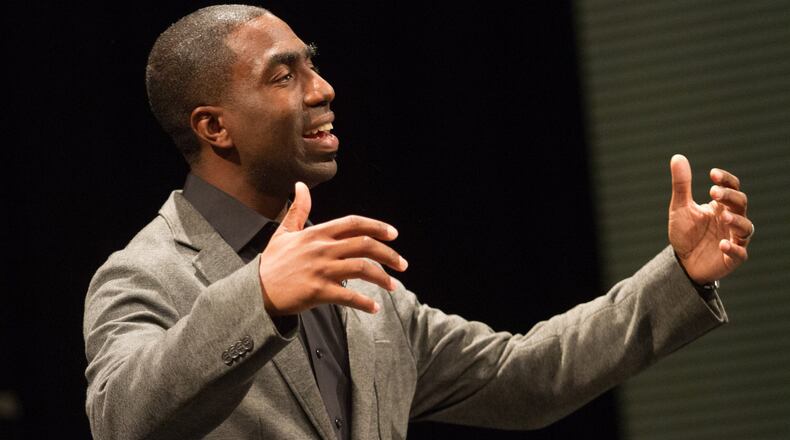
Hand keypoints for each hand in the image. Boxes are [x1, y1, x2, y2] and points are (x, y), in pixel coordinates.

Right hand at [258, 182, 407, 315]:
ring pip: (362, 270)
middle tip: (402, 264)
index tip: (394, 234)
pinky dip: (365, 303)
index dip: (376, 226)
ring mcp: (321, 271)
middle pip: (365, 246)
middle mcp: (322, 249)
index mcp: (317, 234)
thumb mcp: (284, 232)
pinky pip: (349, 297)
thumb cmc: (272, 262)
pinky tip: (374, 307)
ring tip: (393, 286)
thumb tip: (300, 185)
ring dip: (382, 278)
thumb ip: (298, 210)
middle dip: (389, 254)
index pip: (353, 223)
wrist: (256, 291)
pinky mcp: (318, 292)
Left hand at [668, 154, 752, 283]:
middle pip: (741, 204)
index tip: (712, 174)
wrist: (683, 262)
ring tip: (723, 216)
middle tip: (713, 192)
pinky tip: (722, 244)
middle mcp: (731, 220)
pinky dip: (733, 248)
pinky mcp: (732, 258)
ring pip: (746, 228)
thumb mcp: (680, 208)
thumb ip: (681, 185)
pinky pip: (740, 253)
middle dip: (729, 196)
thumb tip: (677, 157)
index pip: (732, 188)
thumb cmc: (686, 233)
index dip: (726, 180)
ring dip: (737, 220)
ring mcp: (734, 239)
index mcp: (721, 206)